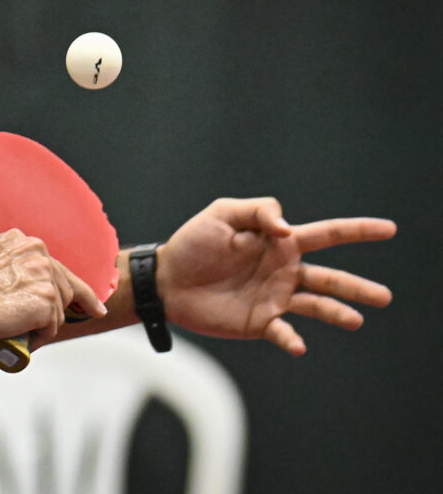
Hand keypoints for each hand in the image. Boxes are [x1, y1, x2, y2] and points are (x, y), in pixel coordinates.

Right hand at [0, 229, 105, 347]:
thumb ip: (9, 274)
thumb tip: (20, 293)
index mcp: (20, 241)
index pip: (54, 264)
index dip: (74, 283)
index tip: (93, 297)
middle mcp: (36, 250)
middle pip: (66, 285)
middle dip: (77, 303)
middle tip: (96, 312)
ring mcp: (43, 274)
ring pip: (59, 309)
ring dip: (42, 325)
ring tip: (14, 331)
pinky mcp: (48, 299)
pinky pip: (51, 328)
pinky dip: (36, 338)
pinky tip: (16, 337)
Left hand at [157, 197, 394, 355]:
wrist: (167, 279)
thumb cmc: (193, 243)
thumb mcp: (222, 214)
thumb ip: (258, 212)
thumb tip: (288, 230)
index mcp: (280, 243)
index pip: (326, 235)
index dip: (357, 231)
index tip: (389, 229)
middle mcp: (284, 272)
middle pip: (330, 278)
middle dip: (357, 287)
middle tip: (385, 296)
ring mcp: (274, 298)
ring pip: (316, 306)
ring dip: (337, 313)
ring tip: (356, 320)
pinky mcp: (259, 322)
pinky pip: (283, 332)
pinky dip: (292, 338)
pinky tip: (297, 344)